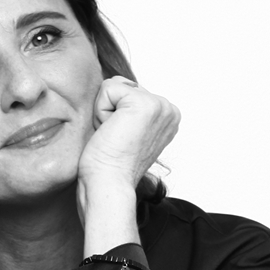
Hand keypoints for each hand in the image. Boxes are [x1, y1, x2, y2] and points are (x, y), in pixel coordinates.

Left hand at [78, 77, 180, 191]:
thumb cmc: (110, 165)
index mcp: (168, 116)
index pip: (129, 91)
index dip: (116, 115)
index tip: (122, 140)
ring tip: (113, 137)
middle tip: (115, 139)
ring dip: (104, 112)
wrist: (109, 183)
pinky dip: (100, 112)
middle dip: (110, 112)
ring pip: (114, 86)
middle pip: (122, 85)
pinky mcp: (142, 103)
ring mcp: (159, 105)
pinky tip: (110, 133)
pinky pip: (107, 89)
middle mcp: (168, 109)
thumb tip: (116, 89)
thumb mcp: (127, 130)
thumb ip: (130, 110)